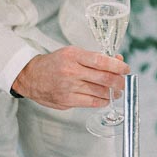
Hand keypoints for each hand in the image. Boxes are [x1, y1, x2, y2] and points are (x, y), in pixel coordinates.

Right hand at [12, 47, 127, 109]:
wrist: (31, 77)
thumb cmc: (55, 63)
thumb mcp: (73, 53)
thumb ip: (94, 58)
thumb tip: (117, 61)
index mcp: (73, 55)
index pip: (100, 61)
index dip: (117, 66)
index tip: (126, 69)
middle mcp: (71, 71)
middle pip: (103, 78)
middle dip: (119, 81)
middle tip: (124, 82)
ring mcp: (68, 88)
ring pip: (99, 92)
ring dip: (113, 93)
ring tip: (117, 91)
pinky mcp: (66, 101)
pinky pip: (91, 102)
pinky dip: (102, 101)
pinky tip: (106, 98)